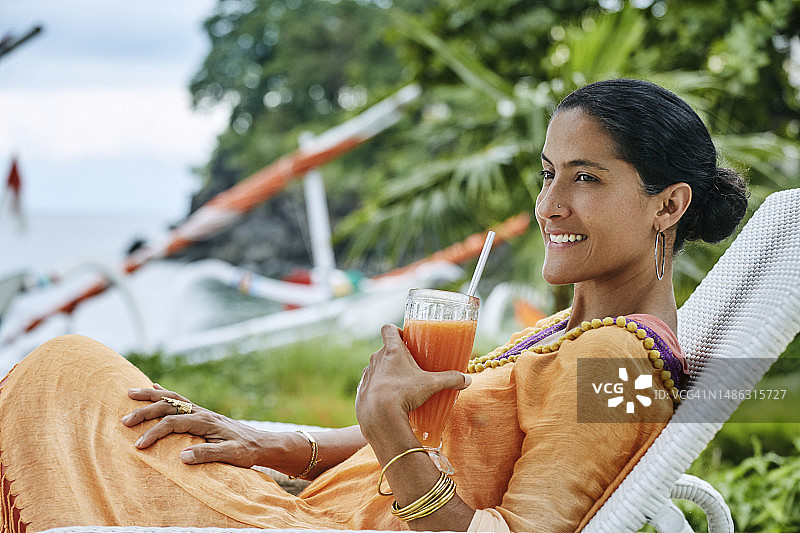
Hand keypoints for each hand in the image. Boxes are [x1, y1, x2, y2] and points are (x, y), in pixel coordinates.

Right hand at [121, 384, 267, 466]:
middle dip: (145, 411)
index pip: (173, 423)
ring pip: (172, 398)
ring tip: (130, 392)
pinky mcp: (202, 414)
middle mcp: (202, 412)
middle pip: (169, 406)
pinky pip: (180, 400)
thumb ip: (208, 455)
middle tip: (123, 420)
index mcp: (206, 421)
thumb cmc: (247, 452)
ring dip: (151, 396)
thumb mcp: (231, 456)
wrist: (262, 443)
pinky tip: (156, 388)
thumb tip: (182, 456)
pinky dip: (165, 394)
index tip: (139, 445)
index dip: (154, 432)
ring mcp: (202, 411)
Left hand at [355, 324, 470, 442]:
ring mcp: (367, 374)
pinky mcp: (361, 390)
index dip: (396, 331)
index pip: (388, 329)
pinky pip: (369, 385)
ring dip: (386, 373)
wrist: (379, 417)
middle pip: (384, 350)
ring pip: (376, 368)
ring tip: (399, 385)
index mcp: (392, 350)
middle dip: (396, 356)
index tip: (406, 339)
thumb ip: (450, 379)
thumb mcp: (431, 385)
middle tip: (410, 367)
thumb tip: (467, 380)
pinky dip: (377, 389)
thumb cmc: (404, 394)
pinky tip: (387, 400)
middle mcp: (376, 359)